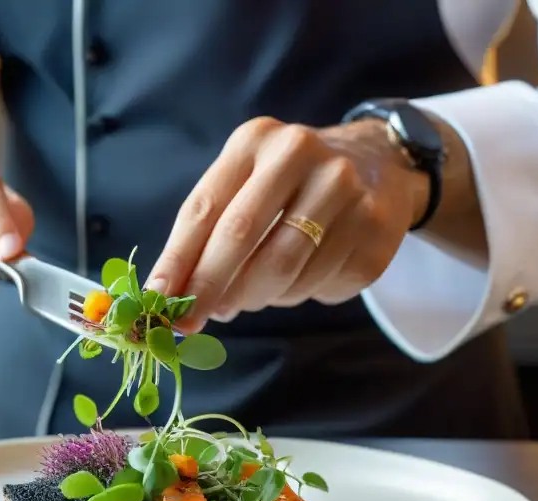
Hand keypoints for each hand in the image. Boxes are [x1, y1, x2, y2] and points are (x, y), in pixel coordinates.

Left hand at [146, 116, 430, 331]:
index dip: (177, 261)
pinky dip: (300, 294)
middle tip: (192, 321)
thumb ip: (207, 233)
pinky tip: (303, 276)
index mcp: (256, 140)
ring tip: (252, 293)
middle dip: (210, 288)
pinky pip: (322, 286)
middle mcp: (302, 155)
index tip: (158, 302)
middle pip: (241, 237)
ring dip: (257, 297)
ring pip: (283, 271)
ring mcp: (347, 191)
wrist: (379, 164)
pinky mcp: (375, 231)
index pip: (204, 209)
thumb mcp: (244, 185)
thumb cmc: (289, 183)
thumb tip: (171, 298)